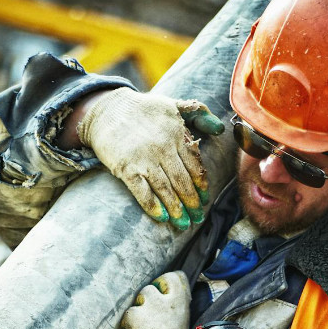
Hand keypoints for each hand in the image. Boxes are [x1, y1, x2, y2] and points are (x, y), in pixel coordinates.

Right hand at [77, 88, 223, 229]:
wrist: (107, 109)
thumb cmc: (143, 109)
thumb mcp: (173, 104)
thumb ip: (199, 113)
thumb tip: (220, 129)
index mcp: (177, 134)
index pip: (195, 165)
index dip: (201, 185)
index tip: (204, 199)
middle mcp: (163, 148)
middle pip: (183, 181)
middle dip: (192, 202)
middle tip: (197, 218)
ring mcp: (144, 159)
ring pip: (165, 189)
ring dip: (176, 209)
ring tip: (183, 223)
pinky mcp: (126, 168)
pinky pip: (142, 191)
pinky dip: (153, 206)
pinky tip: (162, 217)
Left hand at [119, 271, 190, 328]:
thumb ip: (173, 311)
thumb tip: (163, 294)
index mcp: (183, 309)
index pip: (177, 278)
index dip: (166, 283)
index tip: (161, 294)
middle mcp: (171, 306)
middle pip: (158, 282)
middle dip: (149, 295)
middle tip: (148, 314)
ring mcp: (154, 310)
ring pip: (142, 295)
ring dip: (138, 310)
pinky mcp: (137, 318)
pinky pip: (129, 313)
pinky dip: (128, 324)